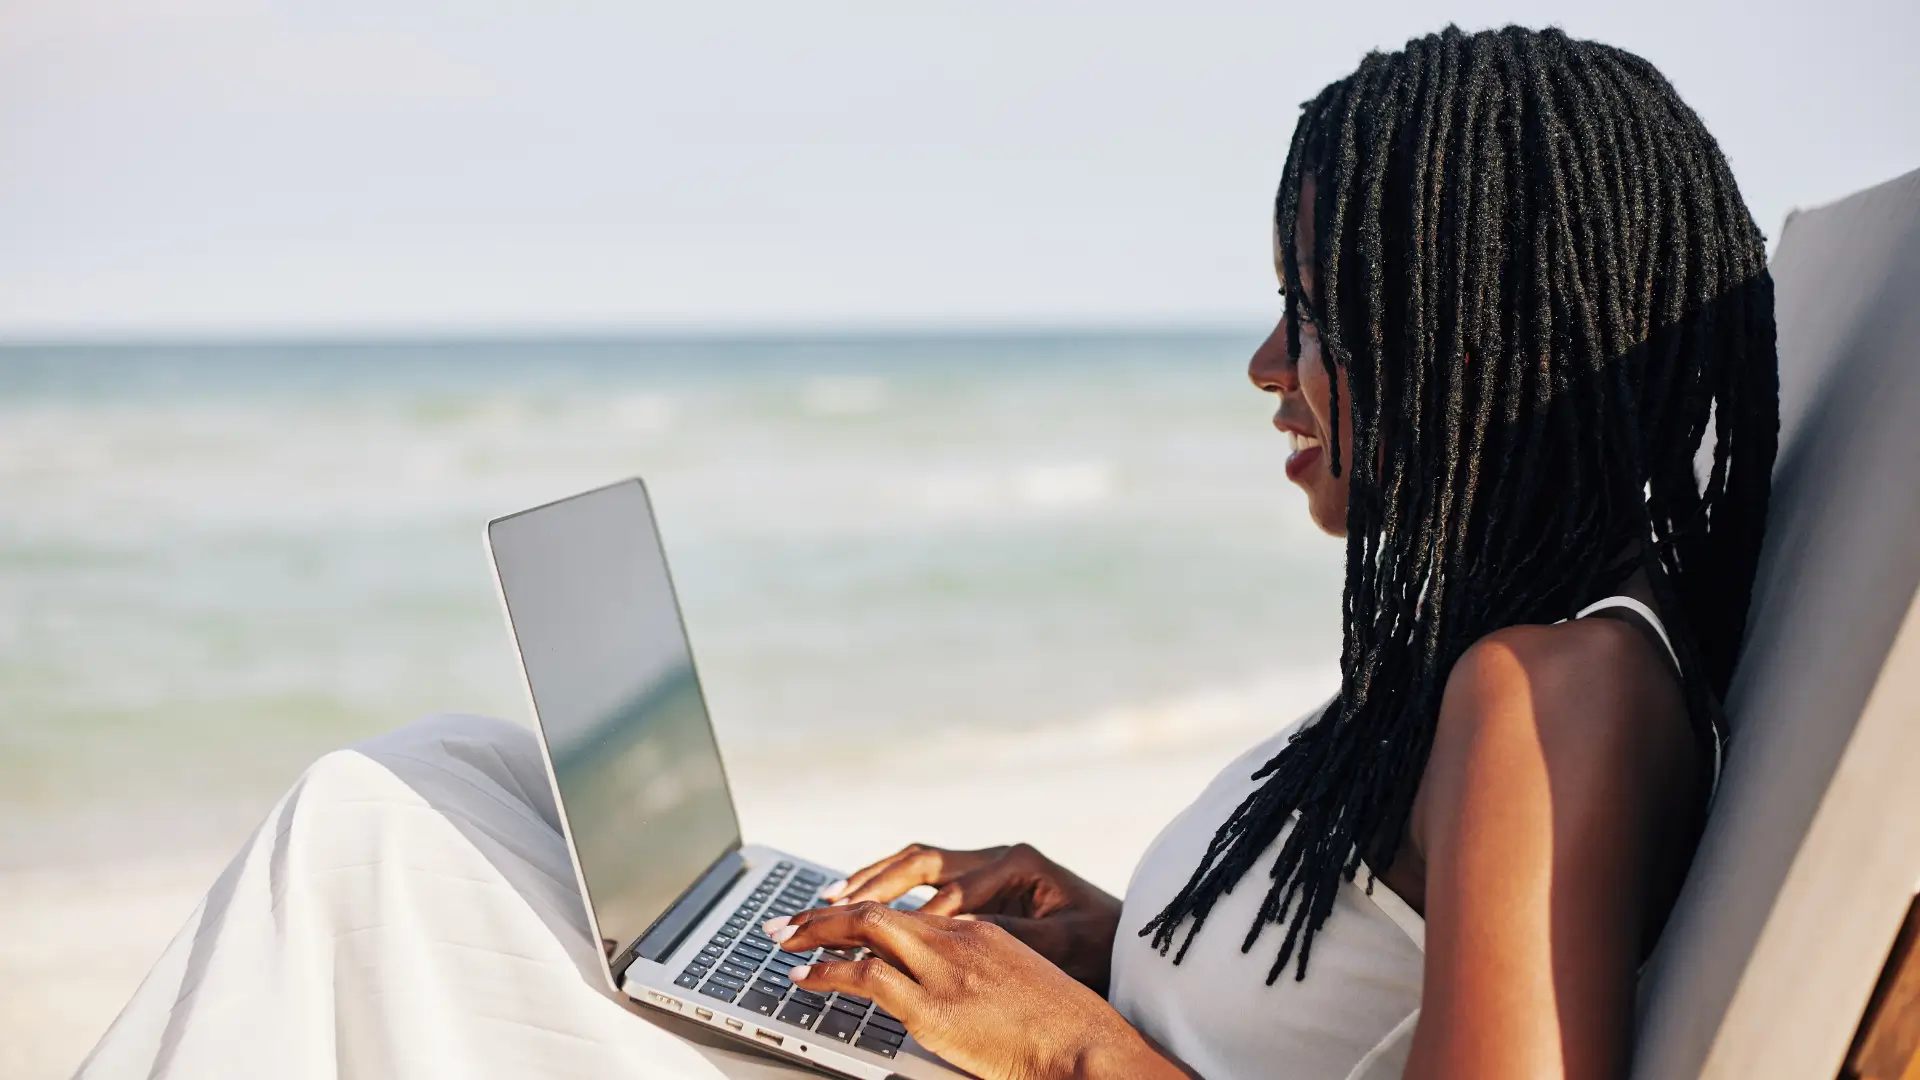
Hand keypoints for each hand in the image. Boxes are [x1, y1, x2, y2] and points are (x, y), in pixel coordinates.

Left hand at [767, 903, 1183, 1079]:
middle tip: (786, 922)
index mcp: (979, 931)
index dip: (862, 911)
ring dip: (814, 933)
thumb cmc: (1063, 1030)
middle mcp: (957, 938)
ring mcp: (944, 969)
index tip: (835, 916)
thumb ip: (978, 977)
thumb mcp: (1017, 985)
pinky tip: (804, 977)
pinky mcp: (932, 1005)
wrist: (1087, 1046)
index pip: (906, 911)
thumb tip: (945, 996)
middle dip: (824, 914)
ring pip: (863, 930)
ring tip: (783, 941)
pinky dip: (825, 972)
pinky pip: (865, 977)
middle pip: (876, 909)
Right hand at [824, 843, 1122, 991]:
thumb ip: (1009, 933)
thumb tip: (953, 929)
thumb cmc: (1101, 944)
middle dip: (873, 883)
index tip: (878, 941)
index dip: (912, 918)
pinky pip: (924, 882)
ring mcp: (986, 869)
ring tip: (830, 899)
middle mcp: (996, 857)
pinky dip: (890, 891)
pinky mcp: (981, 886)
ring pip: (916, 867)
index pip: (951, 891)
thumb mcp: (1062, 942)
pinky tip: (862, 906)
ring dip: (873, 882)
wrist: (1127, 942)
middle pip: (921, 863)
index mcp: (1016, 862)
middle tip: (829, 903)